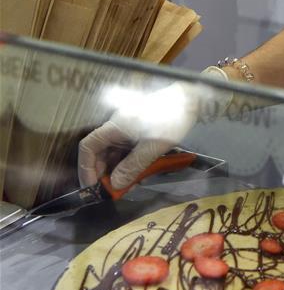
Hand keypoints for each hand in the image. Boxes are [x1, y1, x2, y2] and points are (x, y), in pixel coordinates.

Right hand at [78, 80, 215, 190]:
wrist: (190, 99)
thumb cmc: (169, 119)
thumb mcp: (152, 147)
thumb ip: (133, 166)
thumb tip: (115, 184)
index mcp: (114, 127)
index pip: (88, 147)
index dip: (86, 167)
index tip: (94, 186)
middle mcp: (118, 128)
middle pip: (102, 152)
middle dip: (105, 172)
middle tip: (114, 190)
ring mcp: (130, 129)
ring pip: (117, 153)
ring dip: (120, 169)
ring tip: (129, 186)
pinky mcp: (141, 132)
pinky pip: (130, 150)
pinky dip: (131, 162)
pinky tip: (140, 174)